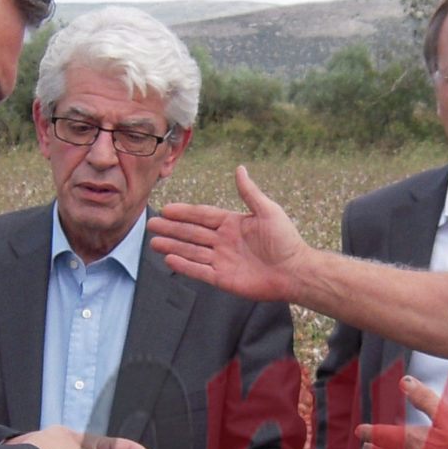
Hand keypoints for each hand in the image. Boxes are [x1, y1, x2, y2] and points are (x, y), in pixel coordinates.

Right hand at [147, 167, 313, 302]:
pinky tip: (169, 259)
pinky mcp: (224, 279)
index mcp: (233, 224)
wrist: (295, 272)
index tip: (166, 209)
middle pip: (192, 233)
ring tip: (154, 242)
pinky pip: (200, 271)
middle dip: (172, 229)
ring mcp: (223, 260)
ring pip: (192, 251)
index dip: (185, 212)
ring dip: (173, 246)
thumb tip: (240, 169)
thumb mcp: (268, 210)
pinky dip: (185, 266)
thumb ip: (249, 192)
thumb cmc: (286, 240)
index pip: (203, 216)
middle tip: (152, 225)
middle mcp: (224, 241)